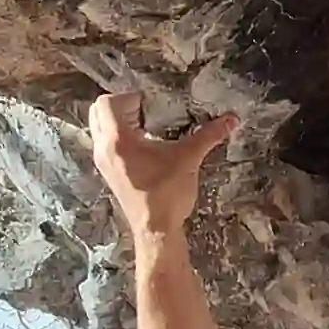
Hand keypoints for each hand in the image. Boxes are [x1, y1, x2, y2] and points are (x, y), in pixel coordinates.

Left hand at [90, 91, 233, 235]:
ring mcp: (104, 163)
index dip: (128, 97)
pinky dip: (118, 138)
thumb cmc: (167, 194)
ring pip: (99, 129)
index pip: (107, 103)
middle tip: (144, 111)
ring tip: (144, 126)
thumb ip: (208, 135)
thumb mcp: (188, 158)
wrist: (156, 230)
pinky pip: (105, 145)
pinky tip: (143, 146)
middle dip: (119, 106)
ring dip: (117, 122)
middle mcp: (104, 149)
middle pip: (98, 112)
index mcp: (118, 140)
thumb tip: (231, 119)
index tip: (149, 104)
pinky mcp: (109, 174)